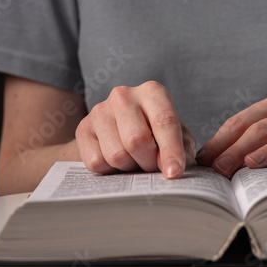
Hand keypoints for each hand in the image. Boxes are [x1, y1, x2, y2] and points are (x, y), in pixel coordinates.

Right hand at [76, 81, 195, 178]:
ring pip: (116, 155)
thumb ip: (183, 150)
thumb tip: (172, 170)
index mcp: (153, 92)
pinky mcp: (83, 128)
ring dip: (130, 168)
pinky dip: (110, 171)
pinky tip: (116, 161)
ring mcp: (100, 110)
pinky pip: (97, 162)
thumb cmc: (157, 135)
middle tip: (152, 166)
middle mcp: (124, 95)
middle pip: (137, 140)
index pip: (164, 122)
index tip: (174, 173)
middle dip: (149, 163)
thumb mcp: (178, 137)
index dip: (171, 151)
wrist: (119, 132)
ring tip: (135, 160)